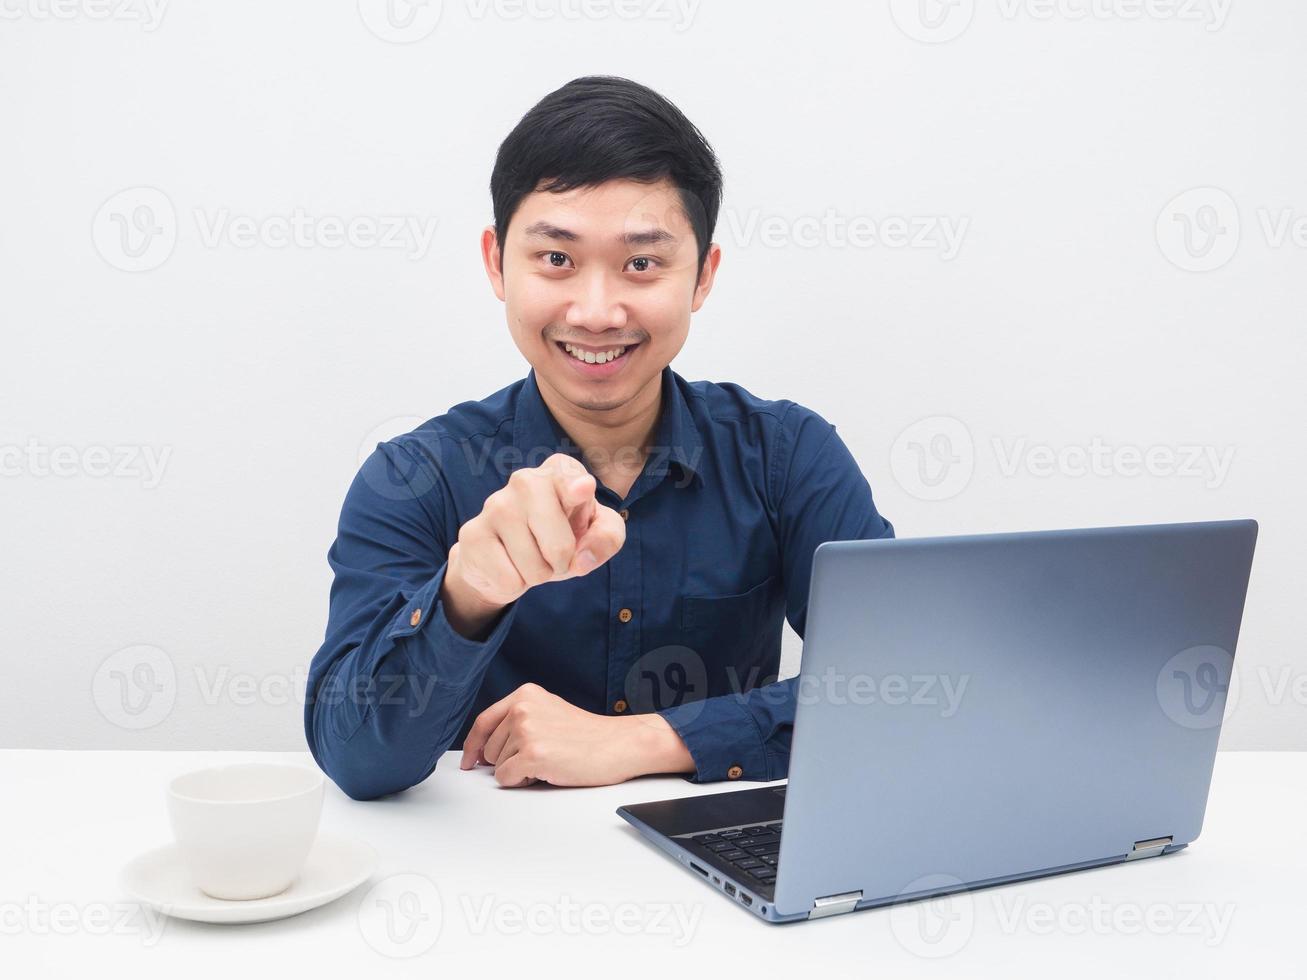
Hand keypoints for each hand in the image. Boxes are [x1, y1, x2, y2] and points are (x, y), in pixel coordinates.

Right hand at [441, 453, 625, 636]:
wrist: (506, 560)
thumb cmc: (558, 539)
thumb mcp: (595, 535)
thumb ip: (607, 537)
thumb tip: (582, 559)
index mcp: (559, 472)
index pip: (570, 477)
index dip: (578, 488)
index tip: (583, 489)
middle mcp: (525, 480)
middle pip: (560, 546)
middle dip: (563, 563)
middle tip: (554, 554)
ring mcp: (495, 504)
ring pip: (534, 567)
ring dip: (538, 574)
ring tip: (530, 558)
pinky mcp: (473, 533)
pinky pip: (509, 579)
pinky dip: (514, 584)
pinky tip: (507, 564)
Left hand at [459, 683, 693, 786]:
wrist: (619, 744)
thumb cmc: (589, 734)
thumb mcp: (549, 711)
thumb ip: (519, 719)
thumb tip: (485, 748)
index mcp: (525, 694)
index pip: (484, 721)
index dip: (473, 745)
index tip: (468, 760)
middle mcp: (522, 708)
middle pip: (490, 749)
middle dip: (508, 760)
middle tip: (541, 756)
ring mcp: (526, 731)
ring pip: (498, 766)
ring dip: (519, 771)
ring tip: (549, 761)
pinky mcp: (532, 754)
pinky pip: (507, 779)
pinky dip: (523, 782)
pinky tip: (547, 771)